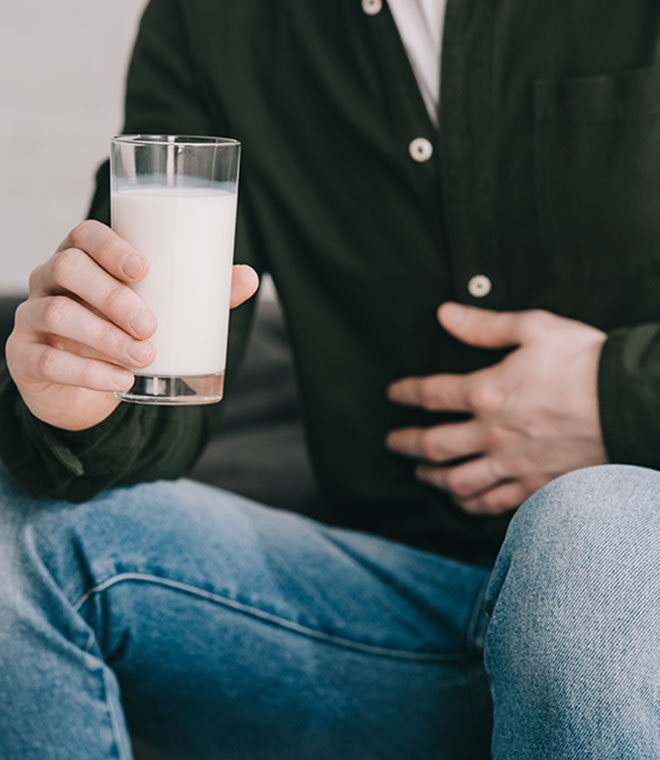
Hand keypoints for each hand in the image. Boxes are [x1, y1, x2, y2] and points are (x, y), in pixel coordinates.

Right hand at [5, 220, 258, 431]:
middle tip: (151, 325)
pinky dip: (85, 373)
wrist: (85, 382)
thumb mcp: (160, 310)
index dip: (110, 246)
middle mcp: (50, 280)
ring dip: (103, 337)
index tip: (144, 268)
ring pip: (55, 313)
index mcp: (84, 258)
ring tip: (144, 357)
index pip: (84, 235)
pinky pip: (45, 360)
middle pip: (67, 268)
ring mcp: (31, 317)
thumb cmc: (124, 330)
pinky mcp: (25, 356)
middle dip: (112, 296)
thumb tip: (251, 276)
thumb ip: (199, 294)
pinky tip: (120, 383)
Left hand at [386, 303, 607, 514]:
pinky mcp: (537, 485)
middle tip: (391, 444)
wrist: (634, 402)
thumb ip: (484, 325)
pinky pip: (494, 504)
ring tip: (421, 473)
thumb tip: (445, 314)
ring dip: (432, 477)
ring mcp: (514, 464)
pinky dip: (471, 505)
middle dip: (405, 444)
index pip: (431, 395)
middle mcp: (493, 434)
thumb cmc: (587, 361)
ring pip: (458, 481)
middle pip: (433, 445)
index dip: (405, 393)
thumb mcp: (535, 328)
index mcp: (487, 392)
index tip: (393, 394)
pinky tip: (462, 501)